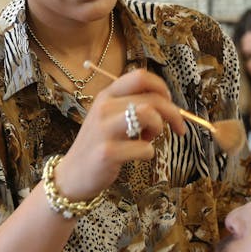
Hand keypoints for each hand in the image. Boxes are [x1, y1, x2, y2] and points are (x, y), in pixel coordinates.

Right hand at [53, 68, 189, 201]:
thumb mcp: (108, 118)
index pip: (140, 76)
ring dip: (159, 127)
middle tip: (178, 128)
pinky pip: (144, 148)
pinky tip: (140, 155)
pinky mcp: (107, 153)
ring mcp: (104, 130)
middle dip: (173, 113)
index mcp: (106, 96)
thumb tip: (167, 105)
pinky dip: (149, 153)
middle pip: (152, 98)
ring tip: (151, 138)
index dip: (162, 87)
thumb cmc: (97, 145)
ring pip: (147, 114)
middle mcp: (103, 108)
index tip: (169, 101)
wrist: (72, 175)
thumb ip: (131, 106)